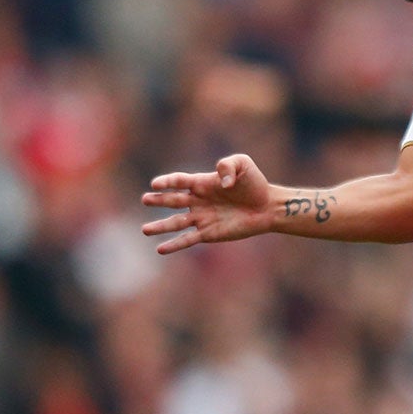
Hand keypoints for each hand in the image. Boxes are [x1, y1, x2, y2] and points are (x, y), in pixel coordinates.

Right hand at [141, 154, 276, 253]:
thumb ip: (228, 165)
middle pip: (173, 200)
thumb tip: (221, 183)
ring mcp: (201, 218)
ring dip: (160, 226)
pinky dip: (174, 245)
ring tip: (145, 229)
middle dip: (158, 200)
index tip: (156, 184)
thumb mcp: (243, 164)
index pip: (179, 181)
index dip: (167, 182)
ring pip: (176, 222)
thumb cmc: (254, 183)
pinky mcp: (208, 233)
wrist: (267, 206)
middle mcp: (197, 200)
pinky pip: (188, 239)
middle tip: (145, 199)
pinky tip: (161, 249)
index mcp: (201, 182)